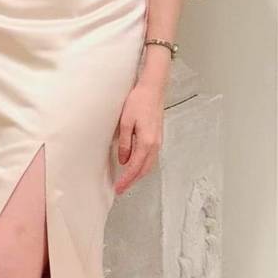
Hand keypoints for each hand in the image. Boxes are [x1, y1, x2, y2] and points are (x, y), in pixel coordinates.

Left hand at [113, 80, 163, 194]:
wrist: (153, 89)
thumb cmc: (139, 101)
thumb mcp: (125, 122)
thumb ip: (125, 143)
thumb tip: (124, 160)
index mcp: (147, 142)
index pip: (135, 167)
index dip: (126, 180)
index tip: (118, 188)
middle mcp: (155, 144)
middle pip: (144, 170)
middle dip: (132, 181)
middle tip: (121, 188)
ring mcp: (158, 141)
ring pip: (149, 165)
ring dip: (138, 174)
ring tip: (127, 180)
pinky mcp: (158, 137)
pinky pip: (151, 157)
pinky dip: (143, 165)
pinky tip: (135, 165)